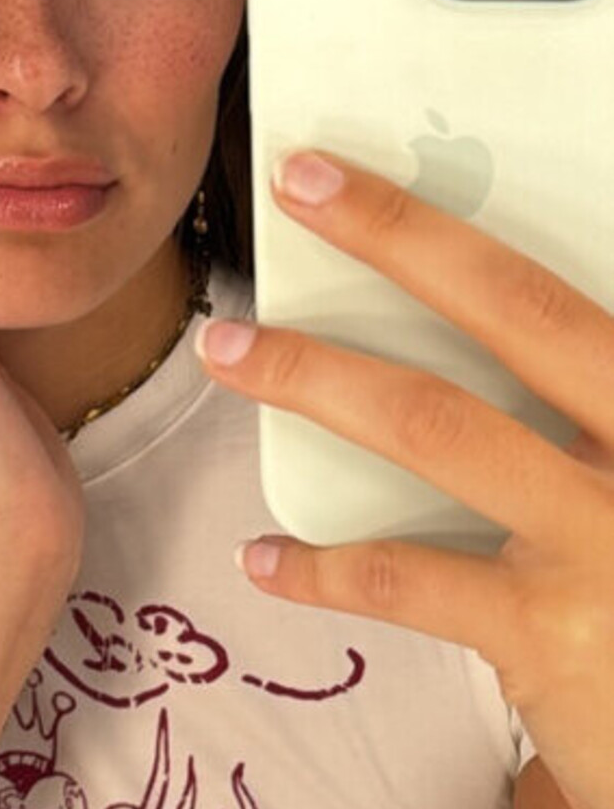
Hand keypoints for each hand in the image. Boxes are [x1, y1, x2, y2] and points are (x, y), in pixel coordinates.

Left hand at [194, 149, 613, 808]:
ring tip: (232, 351)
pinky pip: (409, 579)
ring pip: (439, 426)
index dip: (467, 224)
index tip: (386, 174)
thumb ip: (583, 418)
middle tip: (303, 185)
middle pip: (518, 311)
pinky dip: (325, 569)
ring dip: (319, 379)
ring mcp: (605, 540)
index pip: (565, 288)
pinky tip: (267, 559)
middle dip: (400, 236)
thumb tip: (473, 327)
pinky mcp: (550, 634)